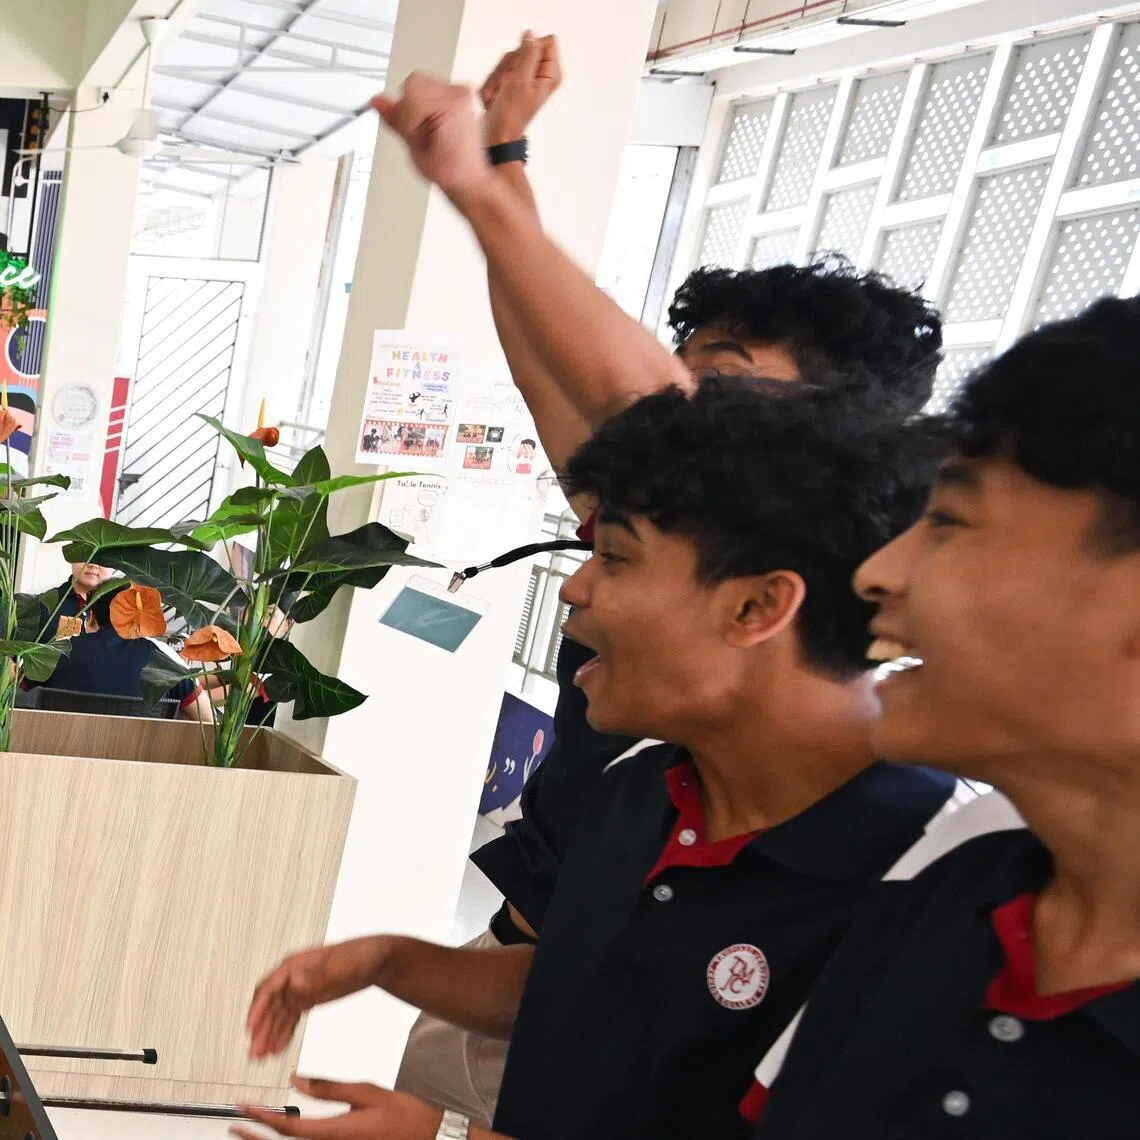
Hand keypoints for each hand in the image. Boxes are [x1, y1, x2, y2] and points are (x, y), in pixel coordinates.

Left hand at [232, 1077, 441, 1139]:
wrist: (430, 1135)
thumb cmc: (404, 1114)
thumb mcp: (367, 1092)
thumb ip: (330, 1088)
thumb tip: (296, 1081)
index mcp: (335, 1133)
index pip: (288, 1127)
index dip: (261, 1117)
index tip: (242, 1106)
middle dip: (254, 1138)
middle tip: (234, 1123)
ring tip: (249, 1132)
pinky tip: (285, 1138)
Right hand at [247, 939, 389, 1058]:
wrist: (377, 959)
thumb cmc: (360, 955)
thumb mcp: (341, 966)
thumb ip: (318, 976)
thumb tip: (295, 981)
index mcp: (296, 964)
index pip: (269, 987)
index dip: (258, 1008)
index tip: (250, 1028)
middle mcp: (293, 976)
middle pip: (270, 1004)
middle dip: (261, 1028)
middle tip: (255, 1052)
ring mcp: (300, 988)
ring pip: (278, 1015)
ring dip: (269, 1035)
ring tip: (261, 1057)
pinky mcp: (309, 998)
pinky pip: (291, 1018)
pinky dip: (283, 1033)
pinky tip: (278, 1049)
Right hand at [372, 74, 491, 205]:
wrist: (469, 177)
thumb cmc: (449, 170)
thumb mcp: (415, 149)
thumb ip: (396, 120)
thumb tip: (377, 101)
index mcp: (451, 106)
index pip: (410, 90)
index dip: (404, 114)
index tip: (411, 132)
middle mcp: (459, 94)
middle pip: (414, 82)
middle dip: (409, 106)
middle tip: (418, 132)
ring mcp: (461, 92)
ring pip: (420, 84)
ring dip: (416, 105)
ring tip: (428, 130)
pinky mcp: (459, 94)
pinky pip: (429, 89)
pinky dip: (425, 104)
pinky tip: (434, 124)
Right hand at [481, 32, 561, 145]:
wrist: (495, 136)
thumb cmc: (510, 116)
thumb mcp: (520, 80)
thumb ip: (528, 53)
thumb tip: (530, 35)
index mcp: (551, 75)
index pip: (545, 42)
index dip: (528, 50)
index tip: (521, 70)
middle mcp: (540, 75)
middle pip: (522, 49)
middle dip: (508, 66)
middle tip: (506, 86)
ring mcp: (525, 79)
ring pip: (508, 60)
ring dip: (497, 77)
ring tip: (499, 95)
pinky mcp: (511, 84)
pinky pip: (498, 71)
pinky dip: (492, 84)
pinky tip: (494, 98)